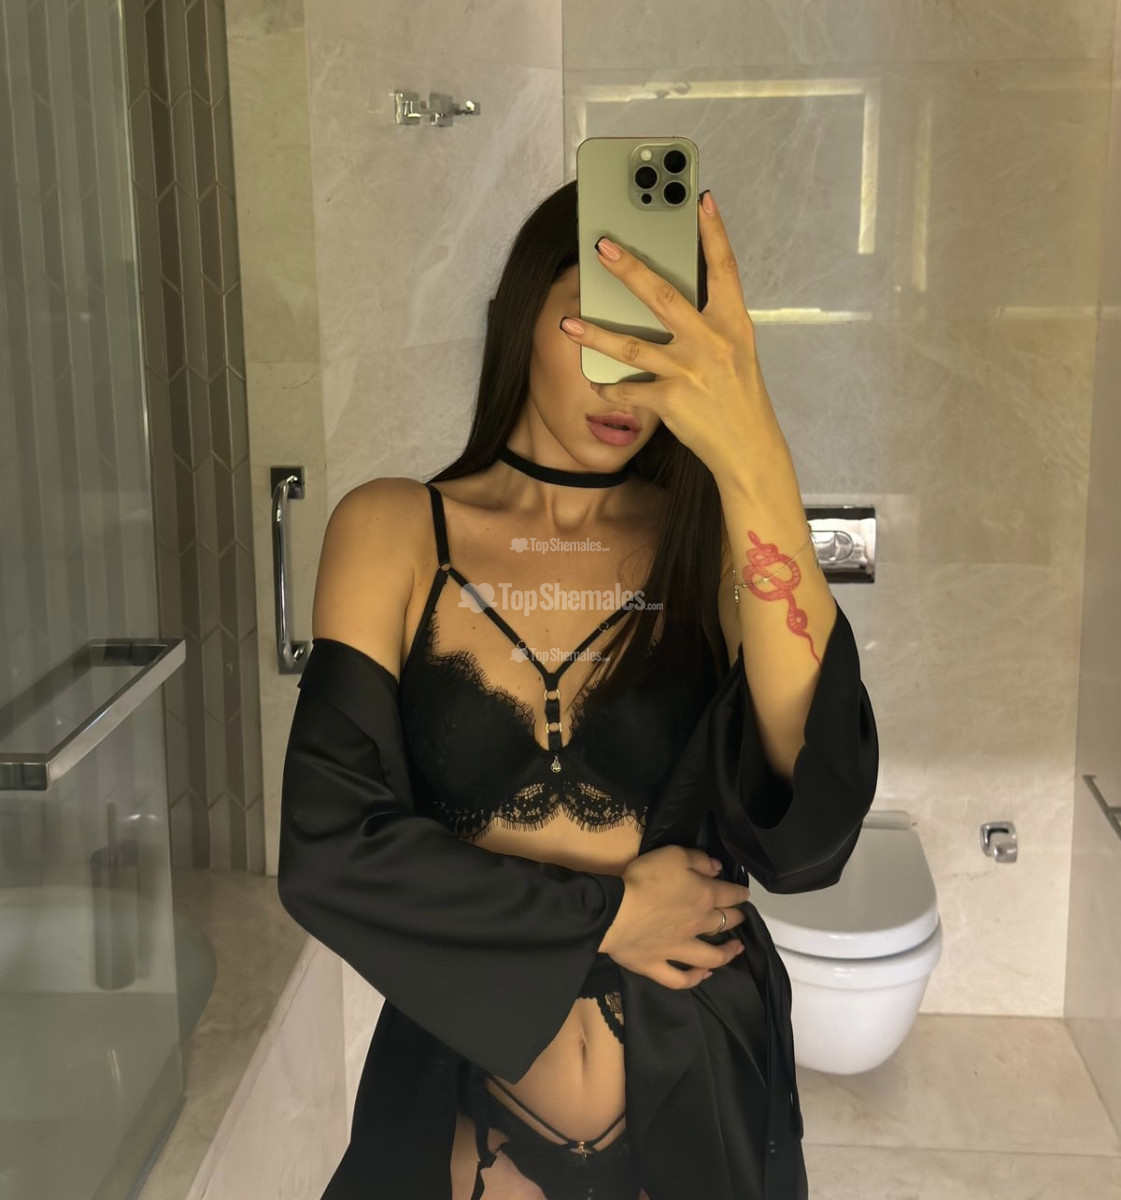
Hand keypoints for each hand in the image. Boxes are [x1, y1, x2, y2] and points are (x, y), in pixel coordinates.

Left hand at [561, 189, 786, 480]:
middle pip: (664, 296)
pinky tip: (596, 383)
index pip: (724, 269)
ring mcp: (690, 371)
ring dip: (595, 335)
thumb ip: (710, 322)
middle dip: (629, 269)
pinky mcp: (671, 401)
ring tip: (568, 324)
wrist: (748, 448)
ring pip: (631, 346)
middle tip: (602, 247)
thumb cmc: (740, 397)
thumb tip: (672, 298)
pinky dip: (610, 388)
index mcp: (733, 324)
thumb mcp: (736, 352)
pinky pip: (629, 390)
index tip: (700, 198)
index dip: (713, 232)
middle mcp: (711, 342)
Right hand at [600, 845, 751, 988]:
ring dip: (727, 953)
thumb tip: (717, 868)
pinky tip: (703, 975)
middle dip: (736, 918)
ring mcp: (678, 949)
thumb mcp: (673, 855)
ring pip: (711, 956)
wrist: (615, 912)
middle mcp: (697, 925)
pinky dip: (694, 979)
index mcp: (703, 896)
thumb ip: (698, 860)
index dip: (740, 893)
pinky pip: (680, 979)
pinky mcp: (657, 966)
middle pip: (724, 922)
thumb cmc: (644, 879)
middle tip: (740, 916)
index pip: (730, 894)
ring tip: (736, 949)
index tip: (744, 894)